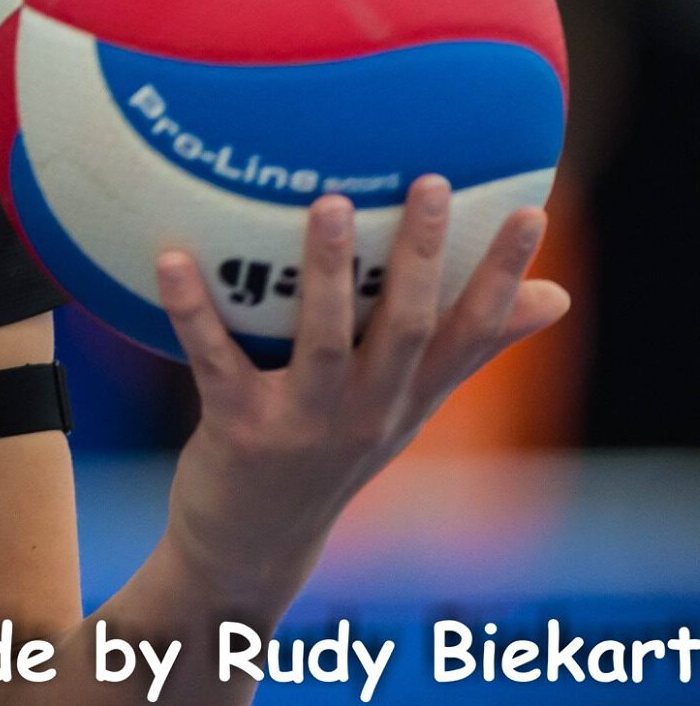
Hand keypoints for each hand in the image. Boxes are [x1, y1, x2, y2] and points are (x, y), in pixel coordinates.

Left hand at [152, 175, 570, 600]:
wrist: (253, 545)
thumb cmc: (330, 451)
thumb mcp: (406, 408)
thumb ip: (468, 349)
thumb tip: (557, 296)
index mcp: (409, 399)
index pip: (472, 333)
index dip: (503, 276)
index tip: (534, 212)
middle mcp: (368, 412)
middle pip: (408, 328)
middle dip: (423, 256)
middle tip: (433, 184)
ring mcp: (305, 423)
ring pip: (324, 340)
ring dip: (327, 272)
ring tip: (329, 204)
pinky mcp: (239, 429)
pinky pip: (213, 358)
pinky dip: (192, 308)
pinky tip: (172, 259)